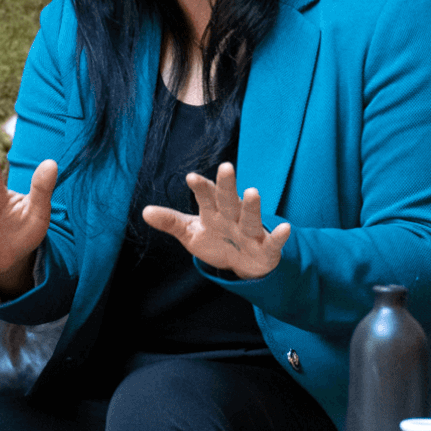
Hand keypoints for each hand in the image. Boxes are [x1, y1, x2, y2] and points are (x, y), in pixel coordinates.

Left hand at [142, 161, 290, 279]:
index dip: (200, 188)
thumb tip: (145, 212)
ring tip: (252, 191)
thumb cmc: (216, 241)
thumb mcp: (191, 233)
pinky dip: (279, 236)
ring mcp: (250, 232)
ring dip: (251, 206)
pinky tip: (285, 227)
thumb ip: (171, 222)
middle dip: (227, 186)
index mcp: (213, 212)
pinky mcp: (266, 248)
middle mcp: (232, 217)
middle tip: (226, 167)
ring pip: (250, 218)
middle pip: (228, 200)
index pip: (206, 197)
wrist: (242, 263)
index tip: (191, 177)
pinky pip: (273, 242)